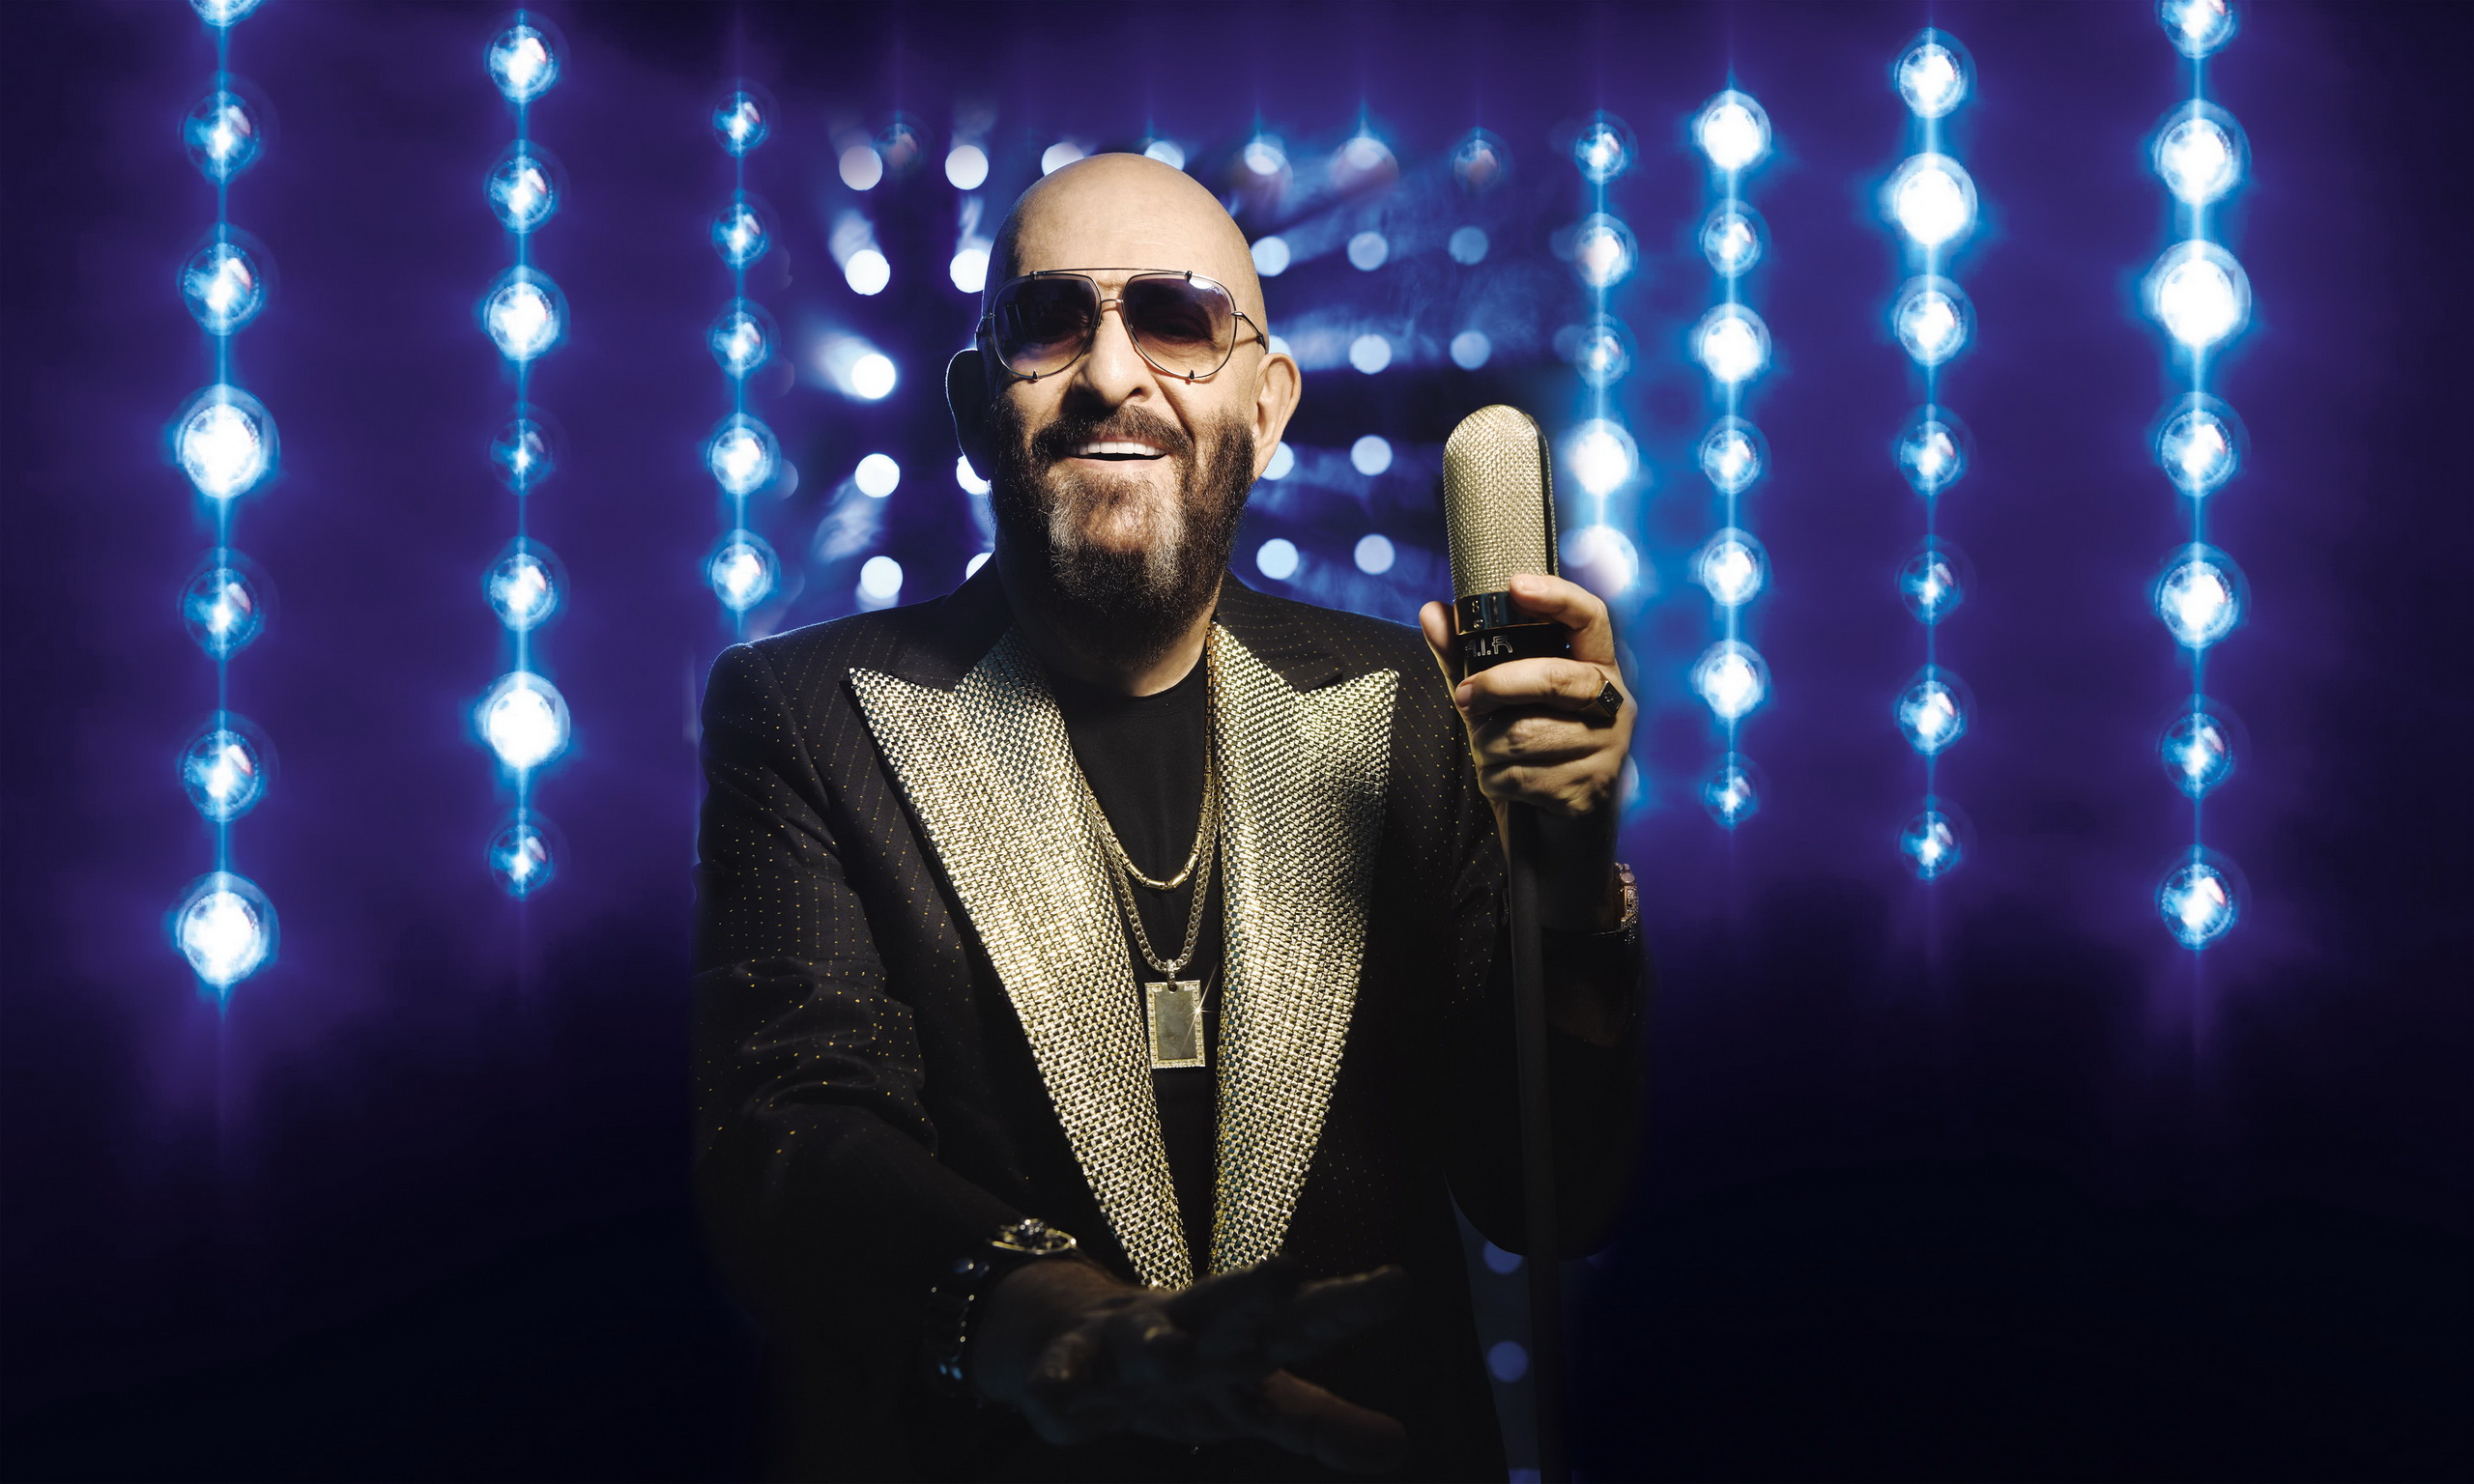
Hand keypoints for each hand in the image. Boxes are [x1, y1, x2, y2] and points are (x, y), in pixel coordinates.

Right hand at [971, 1255, 1410, 1473]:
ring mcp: (1130, 1341)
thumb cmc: (1193, 1369)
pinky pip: (1063, 1376)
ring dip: (1159, 1349)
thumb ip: (1321, 1423)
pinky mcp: (1073, 1365)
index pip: (1305, 1321)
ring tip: (1171, 1363)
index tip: (1396, 1284)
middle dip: (1254, 1290)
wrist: (1085, 1339)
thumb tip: (1398, 1447)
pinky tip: (1052, 1398)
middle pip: (1229, 1304)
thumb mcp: (1257, 1401)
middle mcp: (1194, 1324)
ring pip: (1147, 1340)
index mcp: (1246, 1335)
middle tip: (1287, 1272)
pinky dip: (1057, 1385)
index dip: (1348, 1305)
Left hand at [1420, 573, 1632, 931]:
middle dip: (1496, 686)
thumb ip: (1465, 660)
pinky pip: (1521, 776)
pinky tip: (1507, 786)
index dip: (1556, 597)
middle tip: (1464, 698)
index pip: (1591, 618)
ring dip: (1487, 750)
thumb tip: (1433, 610)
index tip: (1513, 586)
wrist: (1555, 840)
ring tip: (1490, 757)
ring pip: (1524, 734)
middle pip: (1552, 677)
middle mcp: (1615, 704)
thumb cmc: (1528, 758)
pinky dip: (1496, 782)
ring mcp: (1609, 749)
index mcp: (1598, 670)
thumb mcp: (1496, 707)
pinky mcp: (1590, 790)